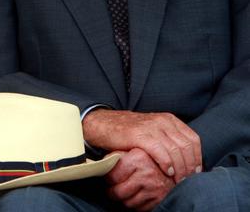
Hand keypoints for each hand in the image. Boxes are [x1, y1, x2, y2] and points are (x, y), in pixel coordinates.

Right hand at [83, 109, 201, 182]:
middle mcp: (162, 121)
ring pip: (176, 151)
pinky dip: (166, 163)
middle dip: (190, 167)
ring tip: (177, 180)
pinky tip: (166, 171)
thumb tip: (188, 160)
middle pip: (186, 147)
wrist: (103, 124)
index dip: (197, 158)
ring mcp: (151, 127)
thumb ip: (169, 139)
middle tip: (187, 180)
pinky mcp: (139, 135)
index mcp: (169, 119)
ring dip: (180, 168)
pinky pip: (160, 151)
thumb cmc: (129, 132)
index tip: (195, 172)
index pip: (193, 140)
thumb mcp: (153, 131)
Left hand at [106, 148, 174, 210]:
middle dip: (112, 192)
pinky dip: (135, 204)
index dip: (107, 178)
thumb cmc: (149, 158)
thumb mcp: (134, 150)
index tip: (108, 178)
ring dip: (124, 199)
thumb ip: (118, 156)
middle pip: (118, 192)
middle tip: (112, 188)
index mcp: (138, 159)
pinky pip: (139, 208)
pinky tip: (135, 195)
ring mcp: (154, 189)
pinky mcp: (159, 200)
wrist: (175, 168)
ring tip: (124, 191)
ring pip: (128, 203)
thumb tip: (102, 163)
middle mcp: (147, 174)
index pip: (112, 176)